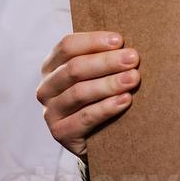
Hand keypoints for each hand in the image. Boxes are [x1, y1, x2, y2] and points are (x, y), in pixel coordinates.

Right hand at [37, 31, 140, 158]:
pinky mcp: (60, 133)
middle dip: (106, 62)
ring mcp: (51, 112)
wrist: (96, 139)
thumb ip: (101, 57)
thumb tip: (125, 43)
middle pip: (74, 68)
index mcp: (51, 67)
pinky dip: (107, 107)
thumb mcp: (95, 75)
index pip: (67, 46)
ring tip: (133, 78)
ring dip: (109, 84)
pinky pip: (85, 117)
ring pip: (79, 92)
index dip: (93, 41)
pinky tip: (125, 100)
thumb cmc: (99, 98)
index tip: (119, 40)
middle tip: (132, 59)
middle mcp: (46, 88)